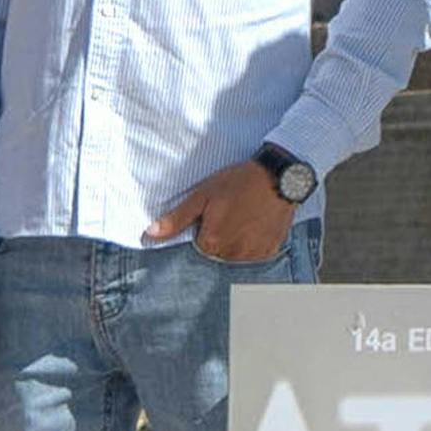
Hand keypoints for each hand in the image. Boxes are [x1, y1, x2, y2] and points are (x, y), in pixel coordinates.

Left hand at [146, 161, 295, 261]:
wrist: (280, 176)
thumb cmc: (239, 182)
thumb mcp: (203, 194)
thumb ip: (177, 218)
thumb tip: (150, 234)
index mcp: (212, 242)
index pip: (199, 244)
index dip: (205, 227)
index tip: (216, 212)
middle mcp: (232, 253)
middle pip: (218, 251)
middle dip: (221, 235)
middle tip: (232, 211)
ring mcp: (254, 253)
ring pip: (237, 254)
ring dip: (238, 240)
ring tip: (246, 216)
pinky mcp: (271, 249)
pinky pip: (256, 252)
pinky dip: (256, 241)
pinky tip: (259, 223)